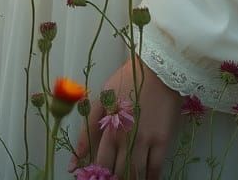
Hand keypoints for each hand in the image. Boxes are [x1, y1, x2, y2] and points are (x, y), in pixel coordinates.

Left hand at [72, 59, 179, 179]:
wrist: (159, 69)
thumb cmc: (128, 80)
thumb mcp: (103, 98)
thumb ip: (88, 129)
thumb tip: (74, 161)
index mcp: (109, 128)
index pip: (100, 163)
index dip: (97, 175)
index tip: (95, 178)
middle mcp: (126, 138)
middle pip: (117, 172)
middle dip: (113, 179)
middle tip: (111, 178)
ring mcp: (145, 141)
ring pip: (135, 173)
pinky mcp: (162, 140)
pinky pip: (155, 168)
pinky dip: (150, 178)